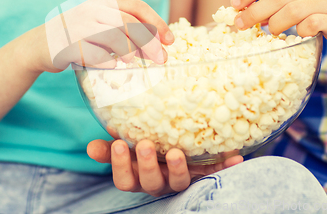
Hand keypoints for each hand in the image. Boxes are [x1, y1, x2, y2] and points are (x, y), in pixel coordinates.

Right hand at [31, 0, 174, 72]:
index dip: (157, 23)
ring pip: (113, 35)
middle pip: (128, 23)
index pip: (137, 7)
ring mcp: (78, 26)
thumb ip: (124, 29)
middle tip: (161, 59)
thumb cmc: (77, 37)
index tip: (170, 41)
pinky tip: (113, 67)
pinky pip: (93, 53)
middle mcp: (91, 9)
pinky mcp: (67, 45)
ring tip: (134, 62)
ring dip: (129, 51)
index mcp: (103, 1)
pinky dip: (107, 61)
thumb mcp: (100, 24)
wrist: (38, 44)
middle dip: (149, 42)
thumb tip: (158, 45)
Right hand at [87, 138, 242, 196]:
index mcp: (138, 176)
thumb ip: (110, 149)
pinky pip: (213, 173)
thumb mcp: (126, 148)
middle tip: (146, 145)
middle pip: (151, 182)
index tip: (118, 144)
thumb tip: (90, 148)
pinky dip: (225, 166)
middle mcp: (158, 182)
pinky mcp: (201, 174)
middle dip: (148, 165)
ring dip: (180, 169)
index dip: (120, 165)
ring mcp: (180, 179)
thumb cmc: (144, 149)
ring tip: (178, 153)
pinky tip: (236, 157)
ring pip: (179, 183)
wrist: (171, 152)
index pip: (124, 179)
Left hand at [230, 0, 326, 54]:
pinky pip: (310, 25)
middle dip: (254, 11)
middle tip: (240, 25)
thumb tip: (243, 11)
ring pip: (292, 10)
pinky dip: (298, 31)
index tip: (234, 4)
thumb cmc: (324, 12)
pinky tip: (296, 35)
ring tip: (270, 32)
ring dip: (274, 24)